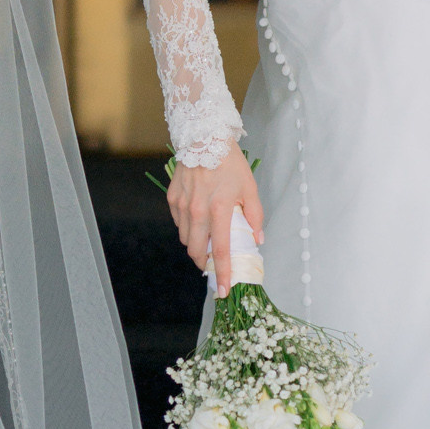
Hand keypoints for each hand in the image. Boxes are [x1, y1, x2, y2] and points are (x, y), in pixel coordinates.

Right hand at [168, 145, 263, 296]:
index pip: (221, 251)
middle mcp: (198, 210)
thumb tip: (257, 239)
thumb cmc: (230, 163)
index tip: (223, 290)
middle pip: (196, 251)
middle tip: (213, 262)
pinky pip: (179, 223)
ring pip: (185, 238)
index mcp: (220, 209)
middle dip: (204, 262)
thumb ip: (254, 216)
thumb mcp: (249, 188)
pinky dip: (187, 227)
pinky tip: (197, 219)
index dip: (222, 273)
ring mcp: (182, 205)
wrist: (204, 137)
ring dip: (195, 244)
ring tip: (207, 238)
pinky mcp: (172, 199)